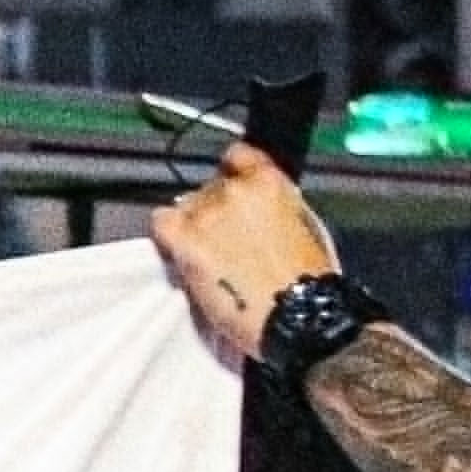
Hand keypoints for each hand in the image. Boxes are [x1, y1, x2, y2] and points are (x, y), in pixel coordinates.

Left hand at [153, 145, 340, 369]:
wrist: (298, 315)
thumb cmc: (309, 281)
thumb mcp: (306, 227)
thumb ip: (276, 207)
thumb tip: (260, 208)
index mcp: (272, 184)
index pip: (239, 155)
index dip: (232, 171)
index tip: (229, 184)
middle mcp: (237, 191)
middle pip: (210, 188)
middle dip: (214, 210)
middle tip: (224, 240)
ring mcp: (208, 215)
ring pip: (185, 207)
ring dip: (192, 226)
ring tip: (209, 255)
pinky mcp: (186, 243)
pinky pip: (161, 224)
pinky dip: (166, 235)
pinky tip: (179, 251)